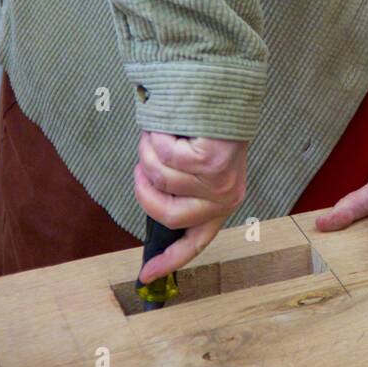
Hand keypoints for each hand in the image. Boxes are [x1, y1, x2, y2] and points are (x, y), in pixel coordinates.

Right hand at [134, 131, 247, 282]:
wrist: (227, 90)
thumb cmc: (207, 126)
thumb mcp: (197, 164)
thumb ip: (180, 187)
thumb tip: (153, 200)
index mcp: (221, 204)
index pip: (194, 242)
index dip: (169, 261)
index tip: (145, 276)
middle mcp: (225, 198)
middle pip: (167, 214)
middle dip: (143, 190)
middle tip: (140, 167)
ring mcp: (221, 181)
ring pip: (161, 179)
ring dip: (149, 153)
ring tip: (159, 135)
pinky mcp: (213, 161)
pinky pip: (166, 157)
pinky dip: (157, 138)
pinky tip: (169, 126)